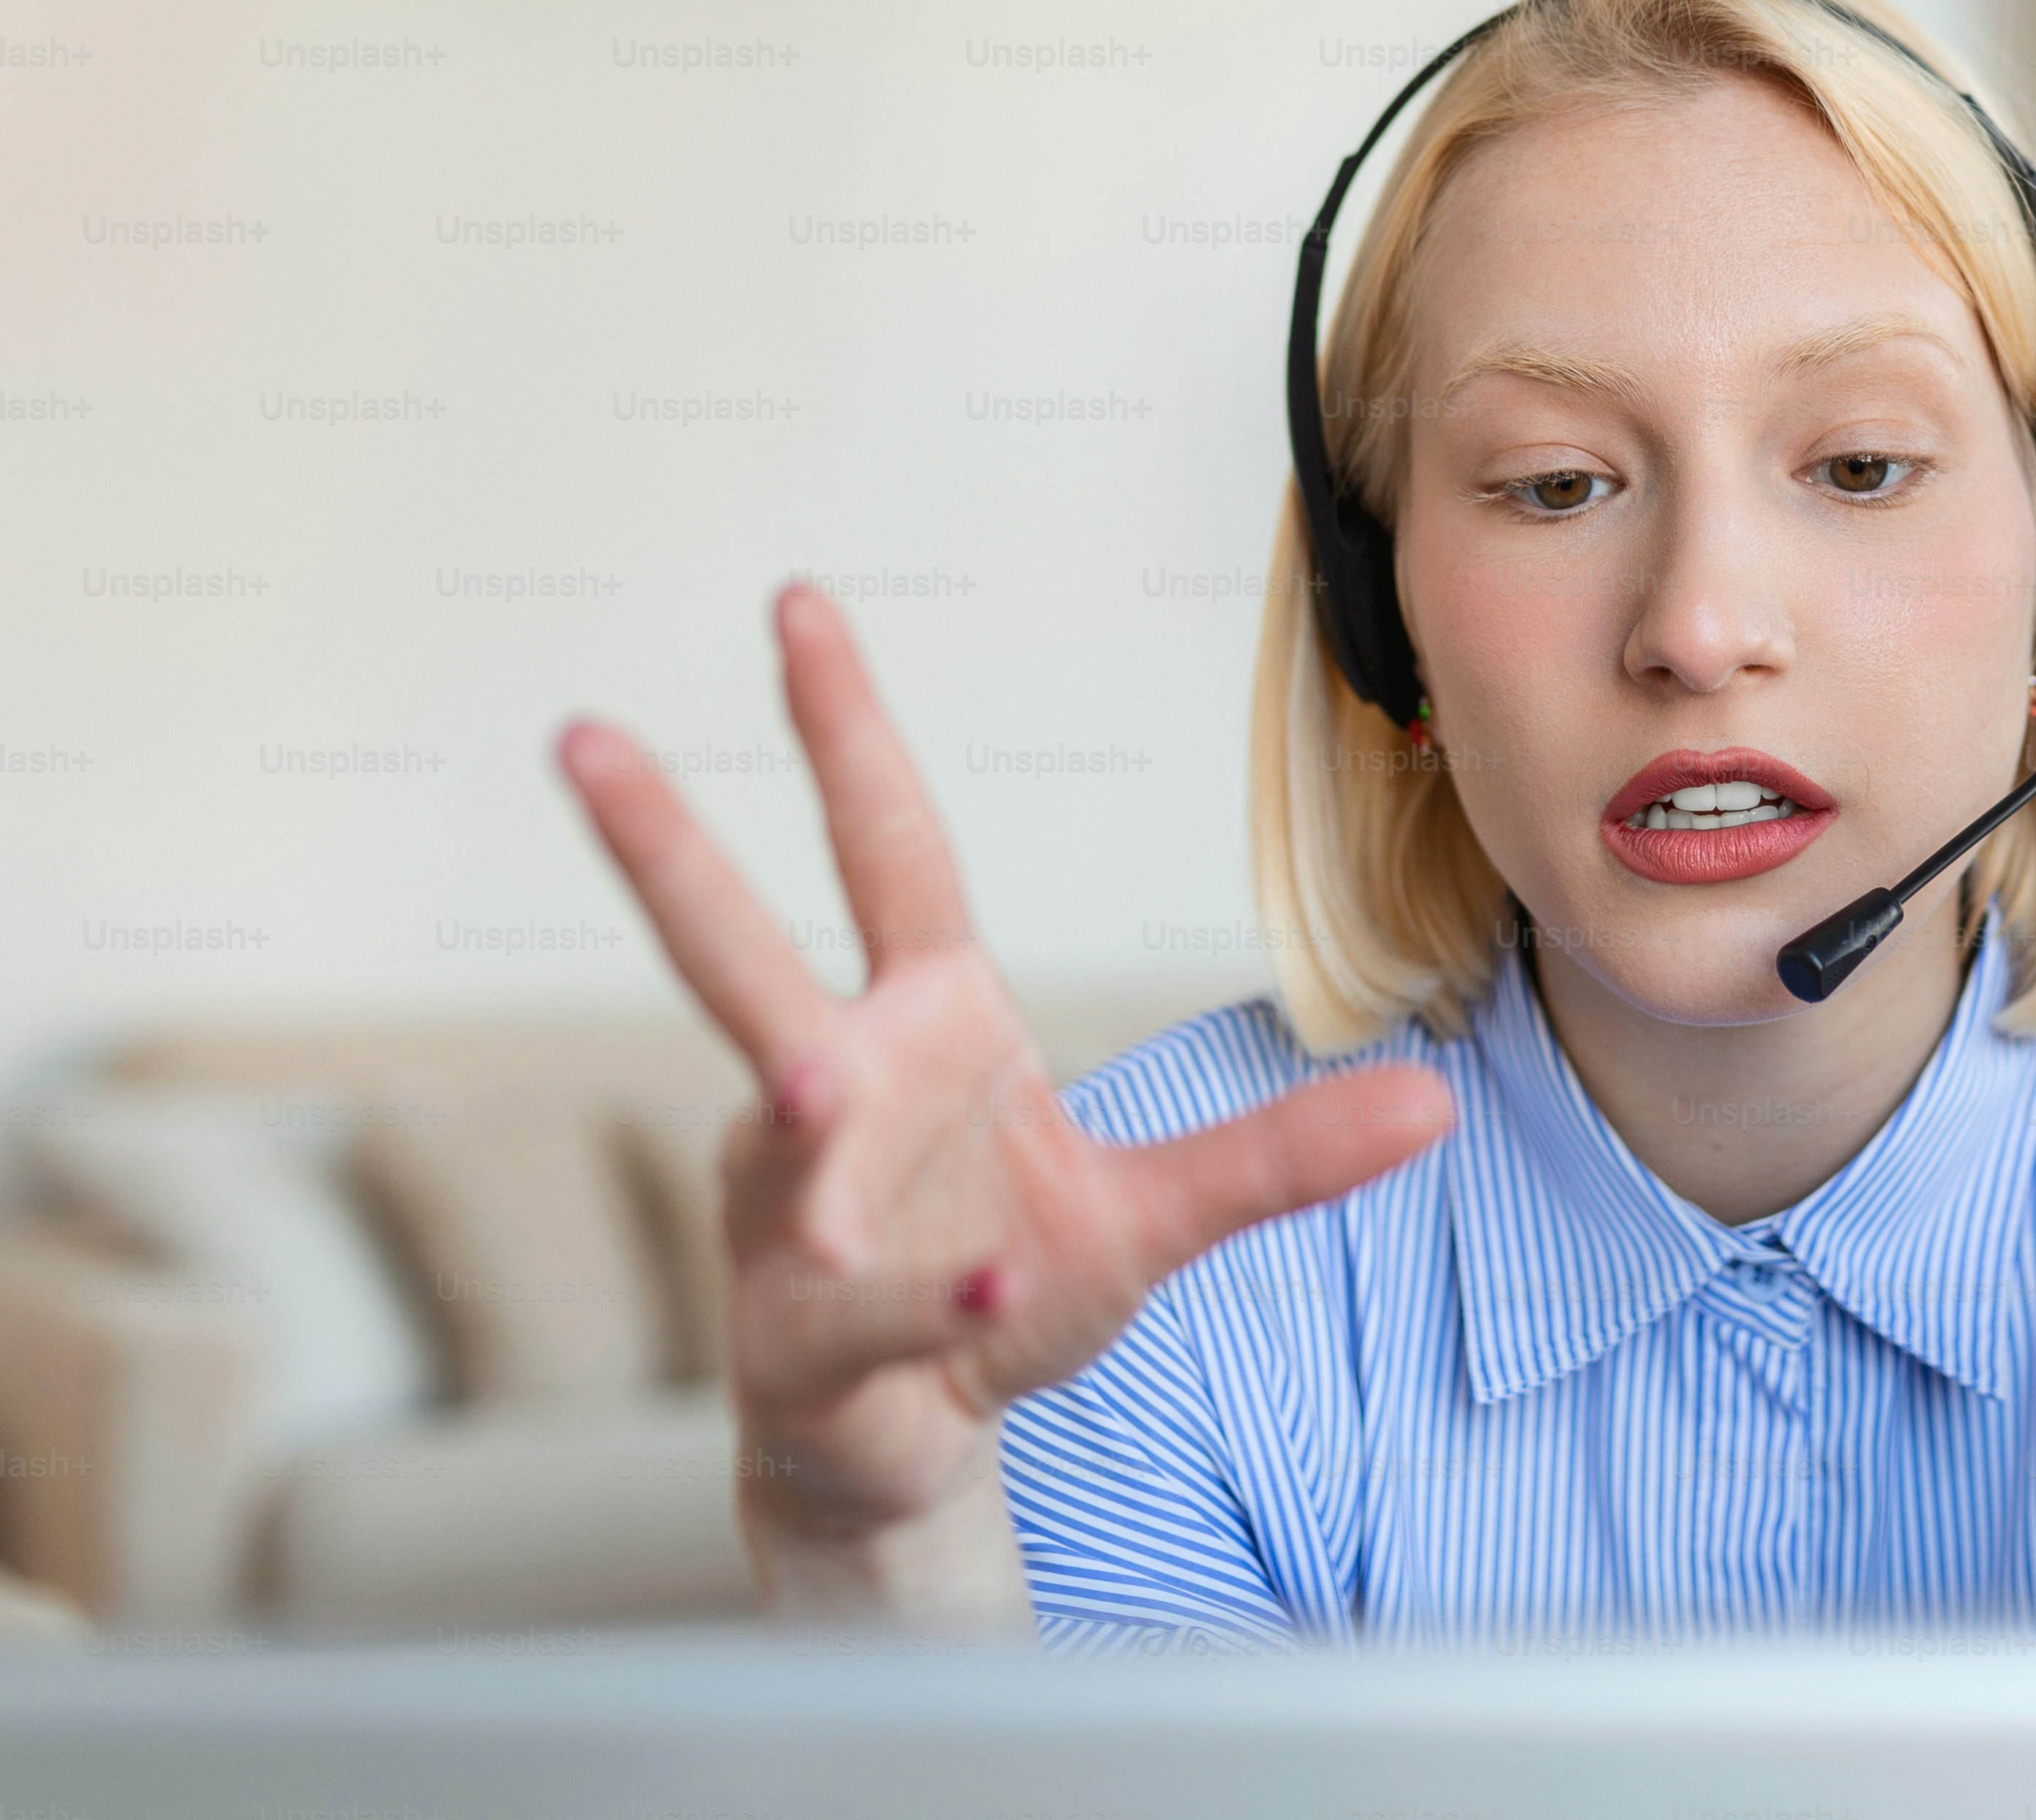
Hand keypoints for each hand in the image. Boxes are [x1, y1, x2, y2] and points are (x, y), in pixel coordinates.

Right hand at [556, 583, 1451, 1623]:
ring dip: (800, 1116)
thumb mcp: (1159, 1216)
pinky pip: (865, 1301)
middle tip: (581, 735)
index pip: (880, 849)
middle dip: (660, 846)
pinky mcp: (803, 1334)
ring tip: (810, 1083)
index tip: (798, 604)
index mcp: (917, 1026)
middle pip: (736, 950)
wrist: (914, 1444)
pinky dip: (925, 1296)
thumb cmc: (1005, 1290)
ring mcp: (793, 1213)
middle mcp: (832, 1094)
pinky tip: (982, 1283)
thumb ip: (1281, 1155)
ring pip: (784, 1136)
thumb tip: (1440, 1100)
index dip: (842, 728)